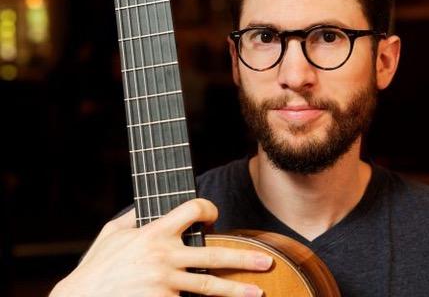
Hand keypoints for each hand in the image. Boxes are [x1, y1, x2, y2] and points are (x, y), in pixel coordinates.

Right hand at [49, 198, 271, 296]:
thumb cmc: (97, 266)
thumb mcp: (112, 232)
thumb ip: (134, 215)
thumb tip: (149, 205)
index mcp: (154, 232)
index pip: (192, 209)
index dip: (207, 207)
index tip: (214, 215)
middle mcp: (164, 257)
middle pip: (212, 255)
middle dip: (243, 258)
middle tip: (266, 262)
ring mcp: (164, 284)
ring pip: (207, 288)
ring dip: (236, 291)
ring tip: (258, 294)